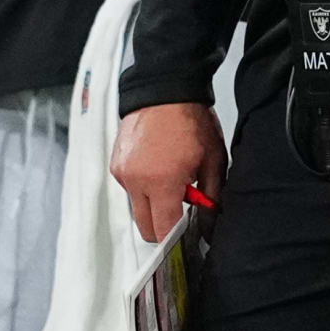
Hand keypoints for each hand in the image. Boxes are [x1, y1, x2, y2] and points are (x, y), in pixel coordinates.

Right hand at [111, 100, 222, 244]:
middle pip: (145, 227)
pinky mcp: (115, 165)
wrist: (166, 90)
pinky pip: (129, 190)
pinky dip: (143, 188)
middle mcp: (135, 180)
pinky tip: (157, 169)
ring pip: (137, 208)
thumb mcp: (213, 162)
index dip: (177, 239)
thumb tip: (208, 227)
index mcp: (161, 181)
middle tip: (182, 212)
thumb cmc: (191, 121)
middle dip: (163, 227)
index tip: (187, 239)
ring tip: (171, 183)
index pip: (164, 229)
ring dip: (153, 206)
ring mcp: (122, 173)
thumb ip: (210, 200)